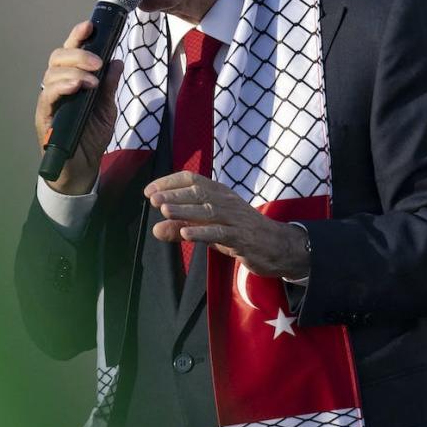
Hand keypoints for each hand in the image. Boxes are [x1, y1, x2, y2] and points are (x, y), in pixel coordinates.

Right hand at [35, 21, 123, 194]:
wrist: (82, 168)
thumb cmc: (90, 137)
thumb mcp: (107, 108)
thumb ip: (109, 85)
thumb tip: (116, 60)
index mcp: (71, 80)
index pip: (70, 53)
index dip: (77, 36)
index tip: (89, 25)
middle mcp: (57, 87)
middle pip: (57, 58)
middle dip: (77, 53)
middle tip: (97, 61)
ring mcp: (49, 101)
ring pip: (52, 74)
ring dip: (74, 71)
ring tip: (92, 79)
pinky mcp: (44, 116)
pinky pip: (48, 96)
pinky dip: (63, 87)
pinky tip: (78, 87)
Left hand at [144, 171, 310, 279]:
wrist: (277, 246)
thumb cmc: (239, 232)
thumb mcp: (209, 227)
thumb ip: (182, 226)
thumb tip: (155, 229)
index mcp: (220, 193)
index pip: (193, 180)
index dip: (170, 182)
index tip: (149, 190)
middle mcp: (227, 202)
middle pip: (199, 193)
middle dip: (175, 195)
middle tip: (153, 200)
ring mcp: (236, 219)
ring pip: (208, 211)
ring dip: (185, 210)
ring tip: (164, 211)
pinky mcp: (242, 238)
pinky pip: (221, 233)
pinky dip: (202, 232)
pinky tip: (186, 233)